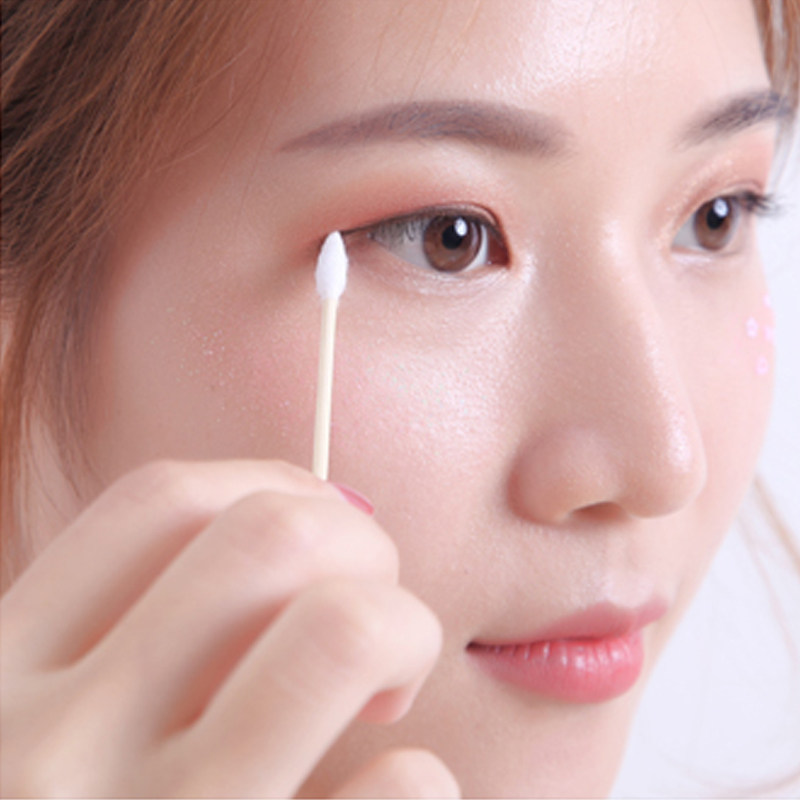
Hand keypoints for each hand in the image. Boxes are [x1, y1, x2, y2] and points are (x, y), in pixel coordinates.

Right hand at [0, 460, 458, 796]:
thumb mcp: (58, 732)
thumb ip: (143, 637)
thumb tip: (315, 516)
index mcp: (0, 686)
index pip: (159, 502)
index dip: (267, 484)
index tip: (320, 518)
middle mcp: (53, 759)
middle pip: (273, 537)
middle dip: (361, 543)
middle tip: (375, 599)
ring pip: (345, 632)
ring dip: (402, 633)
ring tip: (388, 689)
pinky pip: (400, 792)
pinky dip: (418, 781)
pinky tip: (380, 798)